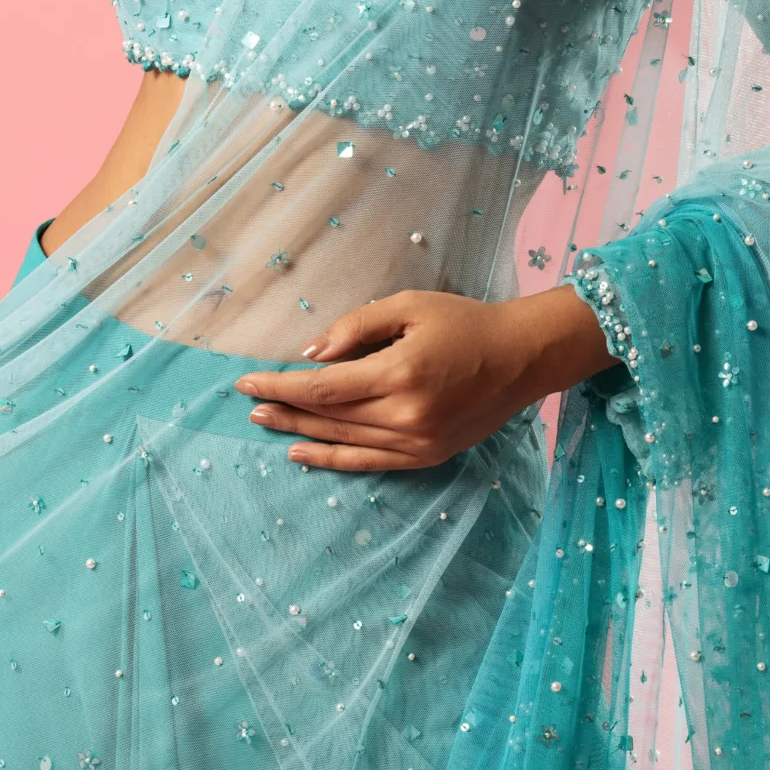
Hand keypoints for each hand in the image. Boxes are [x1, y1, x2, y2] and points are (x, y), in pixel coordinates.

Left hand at [234, 285, 613, 473]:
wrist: (522, 358)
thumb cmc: (465, 323)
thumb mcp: (409, 307)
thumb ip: (356, 328)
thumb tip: (311, 355)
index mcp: (400, 373)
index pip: (323, 387)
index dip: (280, 386)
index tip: (247, 382)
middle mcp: (406, 414)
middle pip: (328, 416)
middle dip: (284, 409)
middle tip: (249, 406)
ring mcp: (417, 442)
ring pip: (343, 442)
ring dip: (300, 435)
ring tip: (267, 425)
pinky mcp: (427, 455)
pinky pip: (369, 462)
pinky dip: (332, 460)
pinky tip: (303, 455)